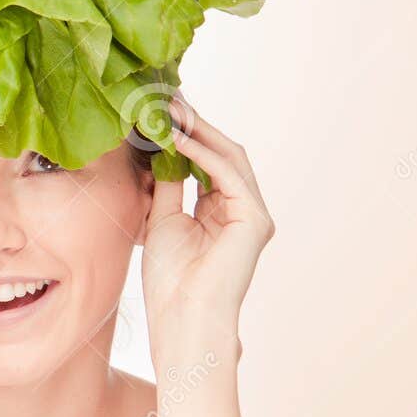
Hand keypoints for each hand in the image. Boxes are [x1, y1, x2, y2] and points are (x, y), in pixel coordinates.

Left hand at [141, 100, 274, 360]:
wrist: (181, 319)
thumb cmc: (170, 281)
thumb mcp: (162, 219)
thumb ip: (167, 183)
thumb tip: (160, 146)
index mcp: (222, 212)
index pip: (207, 162)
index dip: (187, 134)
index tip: (160, 110)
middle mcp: (243, 210)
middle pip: (222, 154)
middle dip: (195, 124)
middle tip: (167, 98)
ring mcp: (253, 215)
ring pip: (229, 158)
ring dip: (199, 131)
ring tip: (169, 109)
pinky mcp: (255, 220)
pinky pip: (228, 174)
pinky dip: (203, 153)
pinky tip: (177, 137)